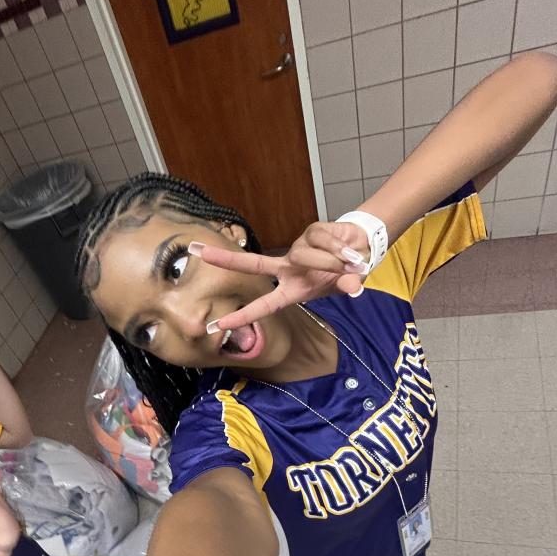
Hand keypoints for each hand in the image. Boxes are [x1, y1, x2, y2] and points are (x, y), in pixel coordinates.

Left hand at [198, 221, 371, 332]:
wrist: (363, 249)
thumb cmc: (346, 274)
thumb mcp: (345, 286)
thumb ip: (346, 286)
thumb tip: (354, 287)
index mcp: (291, 289)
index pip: (262, 304)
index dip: (242, 316)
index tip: (218, 324)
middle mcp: (288, 269)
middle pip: (250, 263)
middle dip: (223, 258)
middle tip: (194, 250)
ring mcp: (296, 249)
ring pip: (304, 255)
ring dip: (332, 261)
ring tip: (350, 263)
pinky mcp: (309, 231)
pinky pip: (323, 240)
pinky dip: (341, 248)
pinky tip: (350, 251)